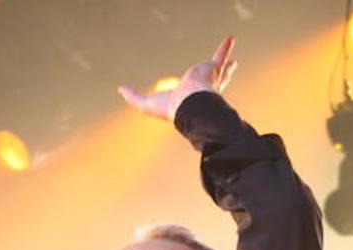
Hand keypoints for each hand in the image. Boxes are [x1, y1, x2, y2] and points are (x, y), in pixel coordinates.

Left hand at [118, 36, 237, 120]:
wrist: (188, 105)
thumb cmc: (170, 108)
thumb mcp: (146, 104)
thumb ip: (133, 97)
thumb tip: (120, 90)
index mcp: (188, 99)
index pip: (190, 96)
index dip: (186, 95)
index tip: (190, 94)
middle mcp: (202, 91)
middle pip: (212, 84)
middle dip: (218, 79)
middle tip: (225, 72)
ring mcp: (208, 79)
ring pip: (219, 69)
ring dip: (225, 62)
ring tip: (231, 58)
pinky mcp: (211, 69)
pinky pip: (219, 55)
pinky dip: (225, 47)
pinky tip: (230, 38)